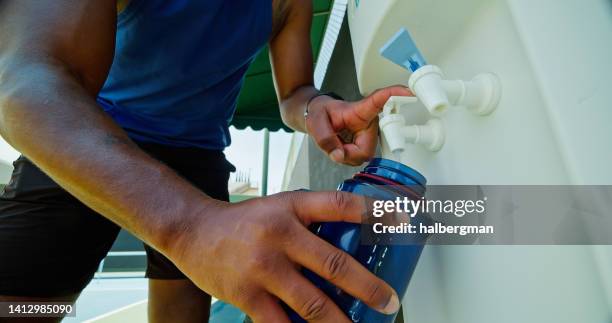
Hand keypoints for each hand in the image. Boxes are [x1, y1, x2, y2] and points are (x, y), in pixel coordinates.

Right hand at [168, 191, 399, 322]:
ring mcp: (264, 267)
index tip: (402, 222)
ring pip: (313, 303)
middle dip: (367, 287)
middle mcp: (280, 235)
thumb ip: (310, 221)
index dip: (374, 213)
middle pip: (334, 263)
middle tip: (389, 301)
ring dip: (341, 322)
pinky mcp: (248, 295)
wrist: (194, 232)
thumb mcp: (279, 207)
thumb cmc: (243, 222)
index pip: (340, 205)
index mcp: (291, 207)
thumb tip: (351, 240)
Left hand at [306, 86, 412, 165]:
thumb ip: (325, 139)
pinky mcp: (366, 145)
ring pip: (360, 157)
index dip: (394, 96)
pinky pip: (357, 159)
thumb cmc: (321, 113)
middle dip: (346, 153)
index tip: (408, 92)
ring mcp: (369, 136)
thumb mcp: (315, 122)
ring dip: (344, 154)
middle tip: (334, 142)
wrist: (320, 116)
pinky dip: (345, 156)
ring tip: (336, 141)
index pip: (379, 102)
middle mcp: (369, 124)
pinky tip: (340, 146)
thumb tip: (339, 156)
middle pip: (365, 150)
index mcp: (361, 110)